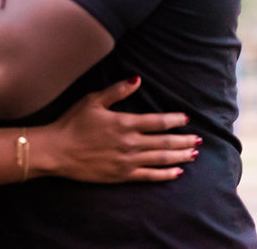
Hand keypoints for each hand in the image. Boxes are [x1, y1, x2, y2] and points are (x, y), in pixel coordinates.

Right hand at [35, 77, 198, 182]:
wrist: (57, 151)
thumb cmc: (72, 123)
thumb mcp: (93, 100)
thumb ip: (117, 91)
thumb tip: (138, 79)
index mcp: (125, 123)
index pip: (158, 121)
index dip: (175, 120)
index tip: (187, 119)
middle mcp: (130, 143)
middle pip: (165, 142)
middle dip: (184, 140)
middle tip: (199, 139)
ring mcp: (127, 161)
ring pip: (161, 159)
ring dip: (180, 156)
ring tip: (194, 153)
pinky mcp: (121, 175)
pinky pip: (149, 176)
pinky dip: (165, 174)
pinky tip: (177, 172)